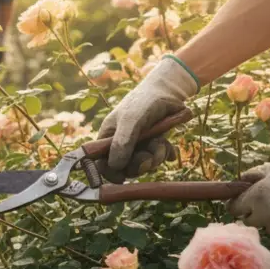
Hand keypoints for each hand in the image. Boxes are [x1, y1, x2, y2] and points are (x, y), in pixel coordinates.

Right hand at [96, 56, 199, 182]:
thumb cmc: (143, 102)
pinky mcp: (154, 145)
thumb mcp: (130, 120)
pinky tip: (169, 146)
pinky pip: (159, 159)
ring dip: (155, 156)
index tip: (121, 176)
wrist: (167, 92)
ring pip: (145, 165)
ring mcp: (139, 146)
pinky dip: (165, 154)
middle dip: (139, 164)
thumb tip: (115, 166)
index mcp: (107, 139)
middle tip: (148, 156)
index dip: (110, 172)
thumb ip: (122, 142)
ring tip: (161, 143)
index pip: (101, 163)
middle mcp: (121, 145)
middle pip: (126, 168)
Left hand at [228, 142, 269, 237]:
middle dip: (253, 213)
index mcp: (257, 197)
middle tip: (263, 202)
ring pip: (267, 226)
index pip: (234, 208)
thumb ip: (254, 175)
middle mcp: (266, 214)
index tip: (240, 202)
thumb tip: (240, 181)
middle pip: (249, 221)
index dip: (236, 204)